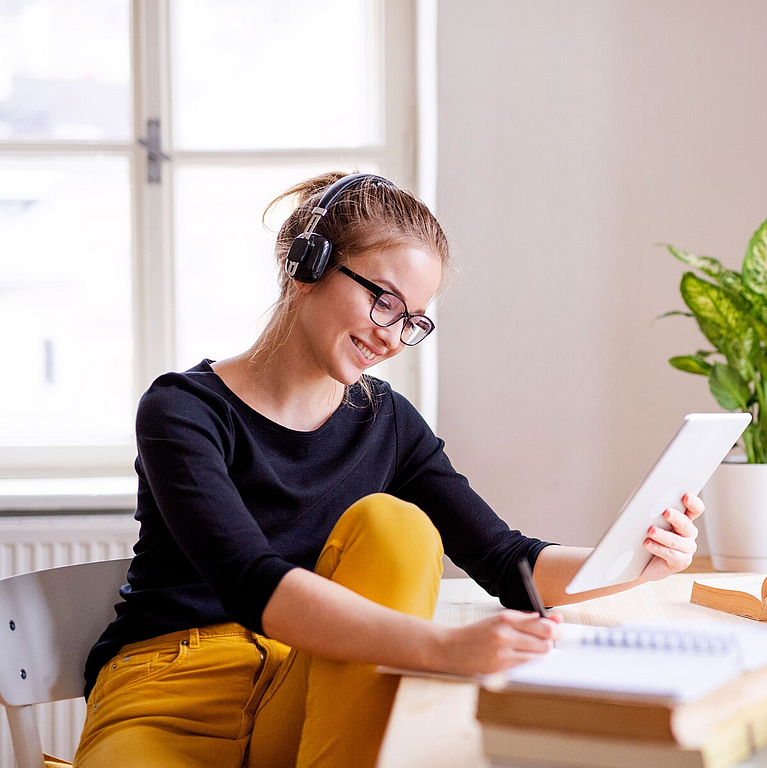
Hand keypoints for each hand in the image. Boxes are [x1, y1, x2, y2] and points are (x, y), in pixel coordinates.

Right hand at [437, 610, 560, 675]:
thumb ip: (528, 619)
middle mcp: (505, 634)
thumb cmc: (478, 633)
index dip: (554, 629)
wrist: (452, 649)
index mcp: (505, 617)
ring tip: (529, 649)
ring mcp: (503, 653)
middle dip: (549, 643)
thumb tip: (556, 620)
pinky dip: (528, 663)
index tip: (555, 631)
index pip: (543, 625)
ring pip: (539, 656)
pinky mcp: (501, 669)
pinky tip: (519, 658)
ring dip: (539, 654)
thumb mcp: (500, 619)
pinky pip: (527, 667)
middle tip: (544, 642)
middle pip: (545, 642)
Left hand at [640, 493, 702, 581]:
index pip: (695, 509)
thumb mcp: (649, 522)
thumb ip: (653, 513)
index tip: (686, 496)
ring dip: (663, 535)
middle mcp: (688, 533)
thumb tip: (644, 502)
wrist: (640, 563)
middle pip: (686, 524)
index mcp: (684, 519)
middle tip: (666, 512)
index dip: (693, 503)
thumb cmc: (645, 538)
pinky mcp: (681, 562)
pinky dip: (658, 548)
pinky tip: (647, 544)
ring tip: (651, 531)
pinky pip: (671, 554)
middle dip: (676, 517)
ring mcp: (687, 548)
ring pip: (677, 541)